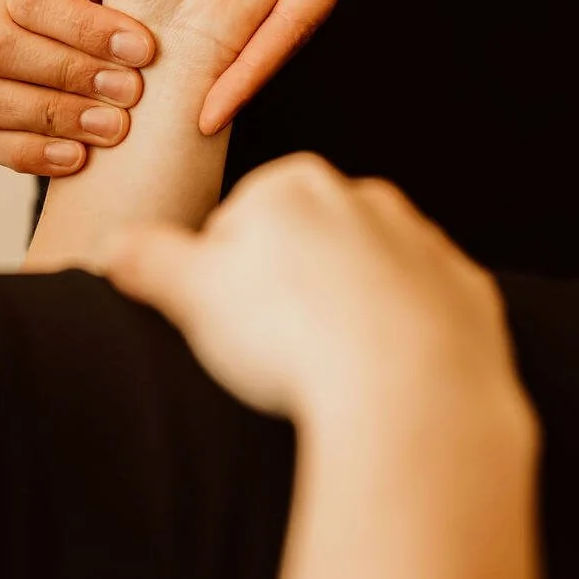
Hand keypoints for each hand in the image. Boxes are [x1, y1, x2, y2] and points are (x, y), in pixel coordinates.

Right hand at [0, 0, 156, 178]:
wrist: (131, 44)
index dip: (84, 27)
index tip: (144, 47)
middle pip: (0, 49)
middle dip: (70, 74)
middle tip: (132, 93)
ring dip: (50, 116)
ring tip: (113, 130)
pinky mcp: (0, 124)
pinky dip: (31, 153)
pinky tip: (79, 158)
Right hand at [92, 152, 531, 427]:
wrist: (413, 393)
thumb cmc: (293, 336)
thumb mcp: (192, 294)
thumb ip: (147, 259)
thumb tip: (111, 248)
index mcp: (296, 184)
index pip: (239, 223)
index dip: (222, 279)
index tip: (228, 325)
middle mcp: (368, 200)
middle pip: (306, 246)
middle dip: (286, 291)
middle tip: (272, 355)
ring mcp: (425, 246)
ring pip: (367, 278)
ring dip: (346, 314)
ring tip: (326, 374)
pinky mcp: (467, 296)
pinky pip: (424, 316)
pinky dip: (403, 342)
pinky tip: (383, 382)